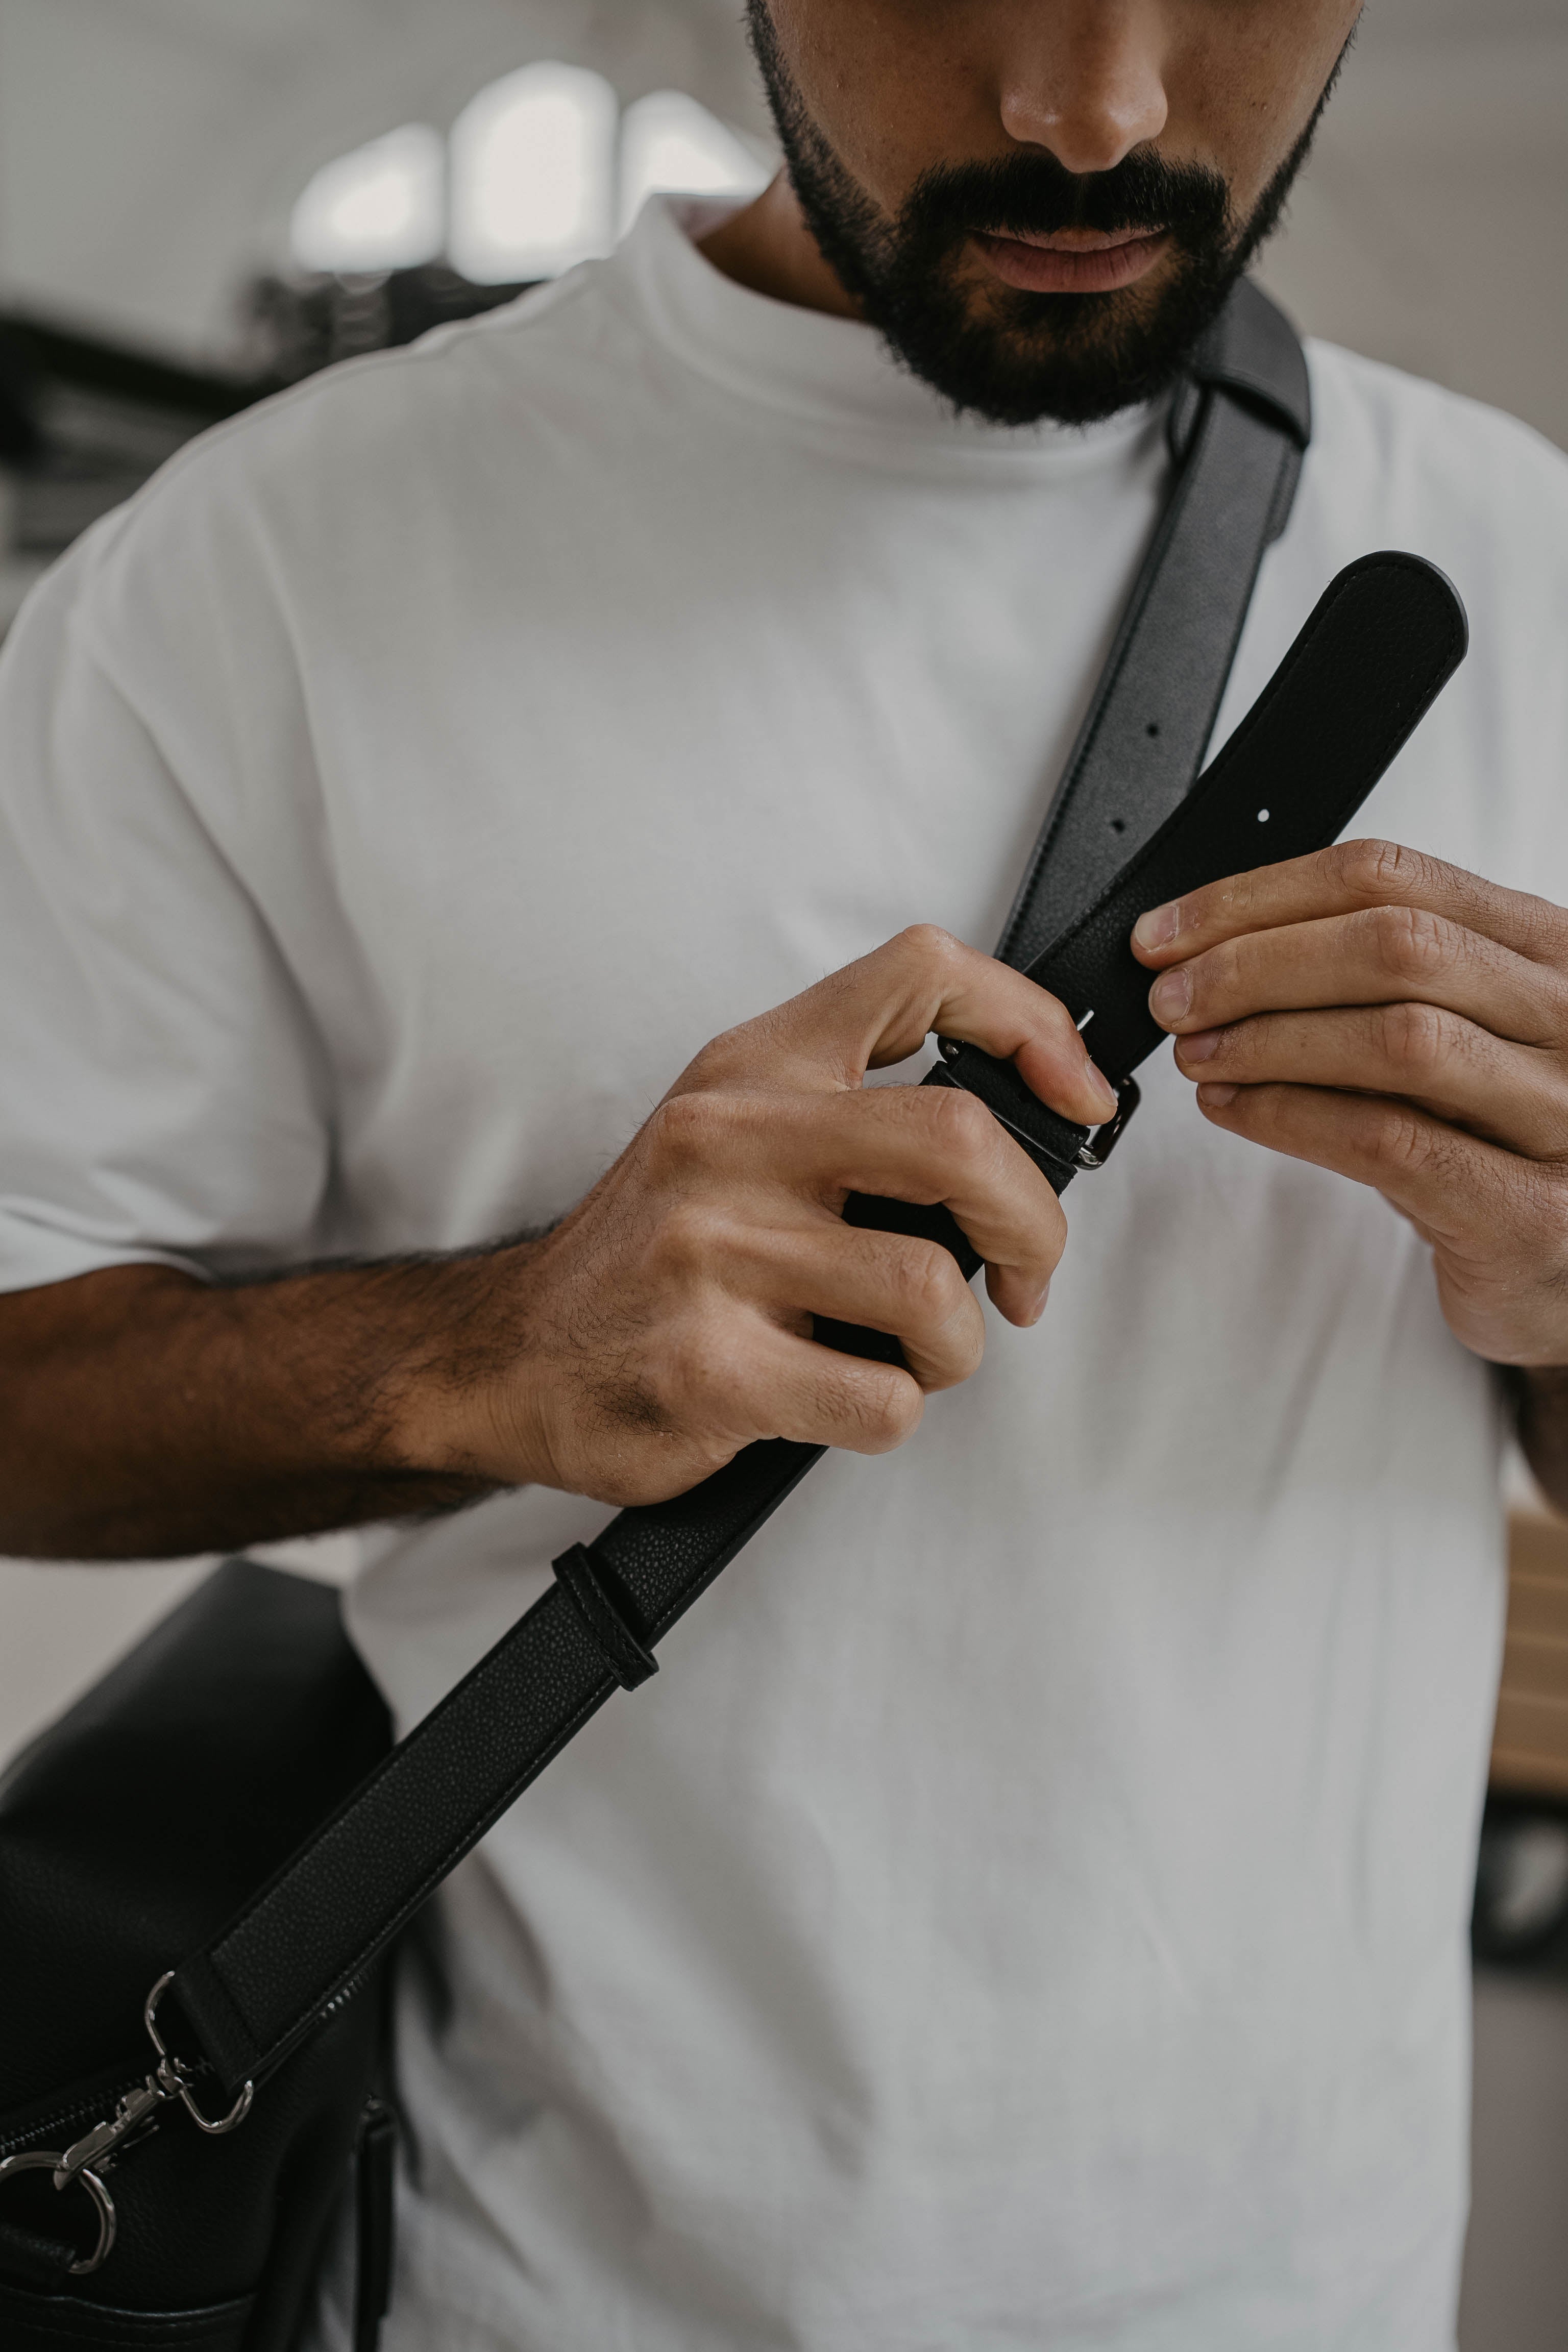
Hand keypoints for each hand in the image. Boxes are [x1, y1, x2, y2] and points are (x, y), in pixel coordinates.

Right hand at [415, 927, 1115, 1505]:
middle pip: (959, 1138)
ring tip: (910, 1354)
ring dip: (954, 1348)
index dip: (1028, 1020)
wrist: (515, 1356)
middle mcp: (730, 1140)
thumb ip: (855, 1107)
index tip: (1075, 1091)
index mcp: (753, 1068)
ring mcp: (713, 1253)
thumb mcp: (736, 1129)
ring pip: (932, 1291)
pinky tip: (844, 1398)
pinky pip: (880, 1399)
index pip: (919, 972)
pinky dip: (892, 1412)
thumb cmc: (653, 1254)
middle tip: (1024, 1274)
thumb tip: (1030, 1119)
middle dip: (1032, 1225)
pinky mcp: (708, 1367)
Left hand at [1131, 838, 1567, 1366]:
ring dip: (1268, 1040)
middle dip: (1254, 964)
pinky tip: (1233, 1109)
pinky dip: (1291, 1118)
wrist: (1564, 1268)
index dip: (1260, 897)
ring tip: (1196, 1055)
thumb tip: (1208, 950)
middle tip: (1172, 997)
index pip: (1389, 877)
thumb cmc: (1494, 1137)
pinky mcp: (1526, 1210)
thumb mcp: (1447, 1034)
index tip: (1170, 932)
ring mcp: (1561, 1111)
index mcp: (1542, 946)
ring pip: (1396, 1037)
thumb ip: (1364, 983)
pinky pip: (1388, 1141)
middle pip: (1392, 945)